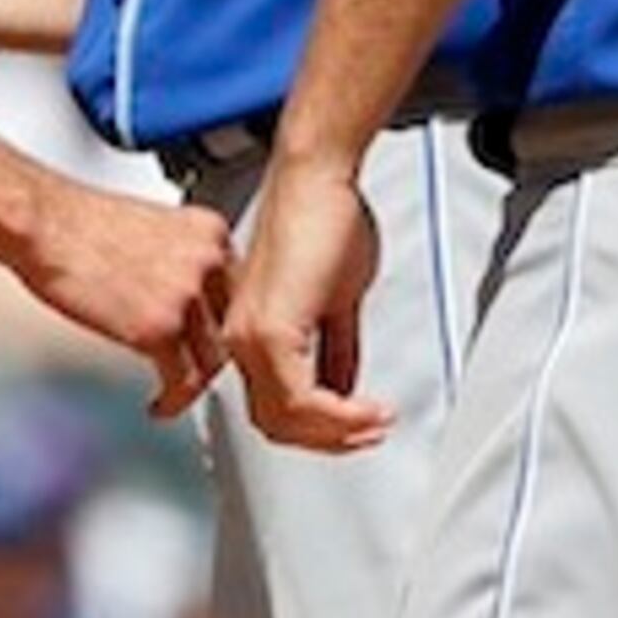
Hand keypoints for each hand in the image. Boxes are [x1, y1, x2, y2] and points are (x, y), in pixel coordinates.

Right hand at [14, 183, 236, 417]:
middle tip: (198, 371)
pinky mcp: (158, 329)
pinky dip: (173, 400)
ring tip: (176, 391)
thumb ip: (182, 258)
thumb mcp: (153, 226)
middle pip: (230, 326)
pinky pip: (183, 382)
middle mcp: (207, 262)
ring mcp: (185, 296)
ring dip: (194, 382)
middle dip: (212, 354)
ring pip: (212, 359)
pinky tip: (160, 404)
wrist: (43, 222)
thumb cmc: (78, 222)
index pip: (239, 290)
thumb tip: (186, 293)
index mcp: (209, 233)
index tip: (212, 339)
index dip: (223, 321)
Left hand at [224, 152, 391, 452]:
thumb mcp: (335, 300)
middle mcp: (240, 337)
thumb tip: (344, 386)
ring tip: (376, 421)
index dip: (317, 428)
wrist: (315, 178)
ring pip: (287, 419)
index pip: (272, 406)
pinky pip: (301, 399)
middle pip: (276, 423)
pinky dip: (340, 414)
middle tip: (371, 431)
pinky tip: (368, 408)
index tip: (356, 428)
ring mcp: (251, 335)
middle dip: (329, 439)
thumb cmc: (323, 220)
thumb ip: (333, 348)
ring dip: (339, 431)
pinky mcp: (271, 329)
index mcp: (249, 330)